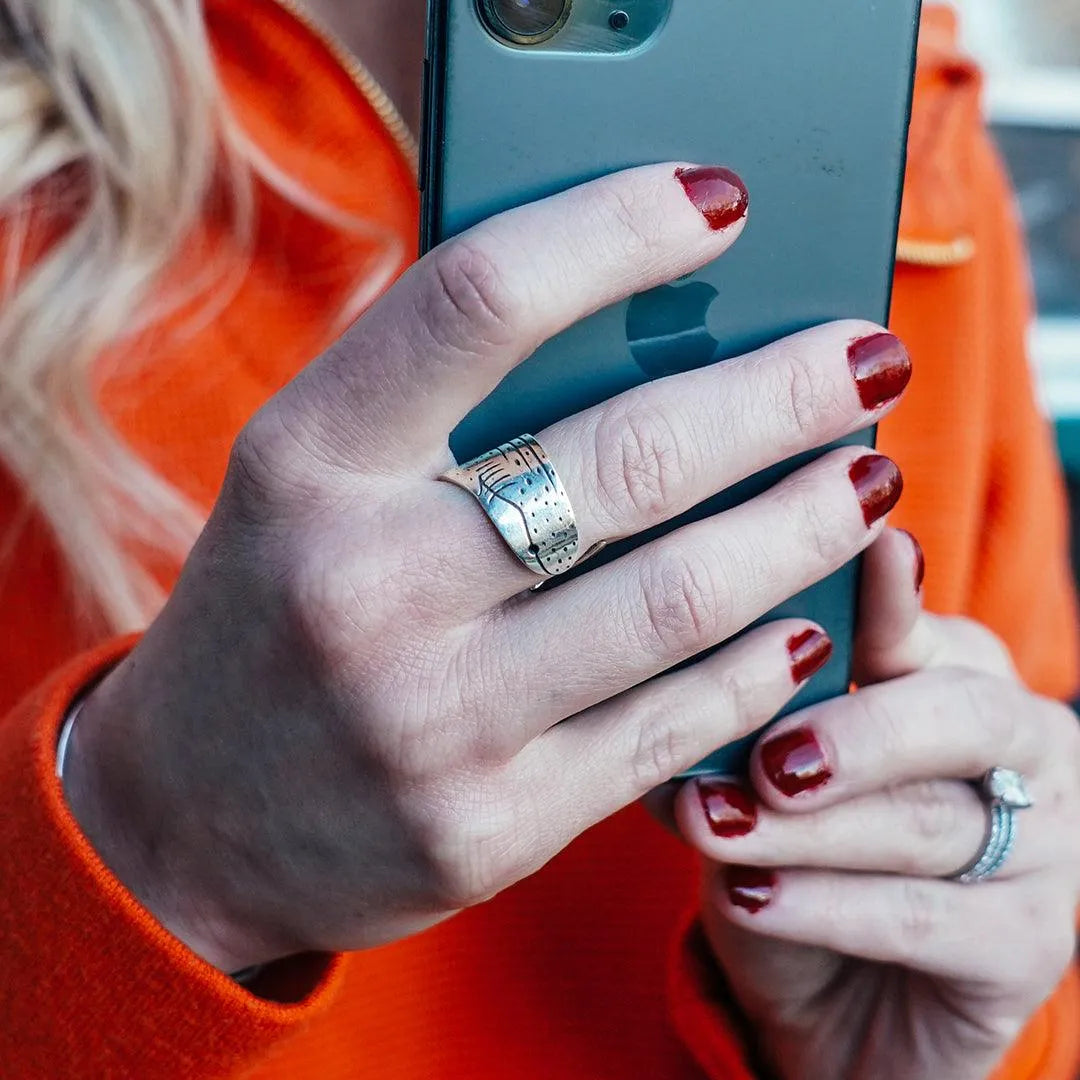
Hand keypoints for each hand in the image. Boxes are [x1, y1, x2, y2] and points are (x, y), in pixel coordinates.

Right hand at [64, 163, 908, 973]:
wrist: (195, 815)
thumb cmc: (273, 612)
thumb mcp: (309, 481)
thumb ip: (432, 404)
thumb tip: (628, 320)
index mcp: (308, 463)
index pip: (478, 302)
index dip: (614, 232)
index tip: (718, 203)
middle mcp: (365, 587)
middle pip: (625, 460)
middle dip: (780, 398)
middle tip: (870, 359)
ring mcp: (432, 722)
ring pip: (678, 601)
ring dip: (803, 526)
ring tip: (868, 481)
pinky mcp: (492, 826)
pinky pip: (670, 726)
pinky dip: (761, 662)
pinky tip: (805, 617)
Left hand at [678, 529, 1079, 1079]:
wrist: (835, 1008)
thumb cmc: (796, 859)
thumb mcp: (759, 778)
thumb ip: (738, 721)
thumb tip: (661, 685)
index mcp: (957, 676)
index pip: (921, 626)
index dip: (884, 597)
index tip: (847, 559)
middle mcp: (1021, 746)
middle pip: (962, 715)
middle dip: (858, 730)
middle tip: (766, 756)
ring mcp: (1044, 849)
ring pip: (927, 822)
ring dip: (808, 828)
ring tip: (717, 827)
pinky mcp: (1027, 948)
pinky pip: (925, 919)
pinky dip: (826, 905)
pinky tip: (750, 897)